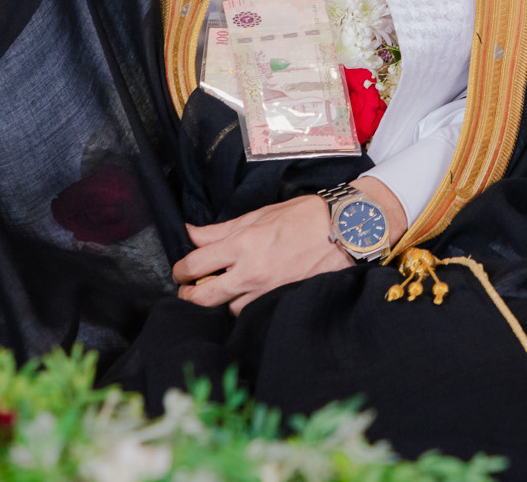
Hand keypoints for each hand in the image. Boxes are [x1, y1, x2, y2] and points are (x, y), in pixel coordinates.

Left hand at [174, 176, 405, 313]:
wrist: (346, 230)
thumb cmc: (305, 216)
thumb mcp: (261, 214)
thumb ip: (223, 229)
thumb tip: (190, 234)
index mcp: (243, 244)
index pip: (194, 264)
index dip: (180, 270)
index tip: (181, 270)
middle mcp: (251, 272)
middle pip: (203, 297)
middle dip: (189, 295)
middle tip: (189, 289)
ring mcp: (267, 290)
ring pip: (229, 309)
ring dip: (222, 302)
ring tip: (224, 290)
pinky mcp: (282, 300)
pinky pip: (254, 311)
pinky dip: (246, 306)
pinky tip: (248, 296)